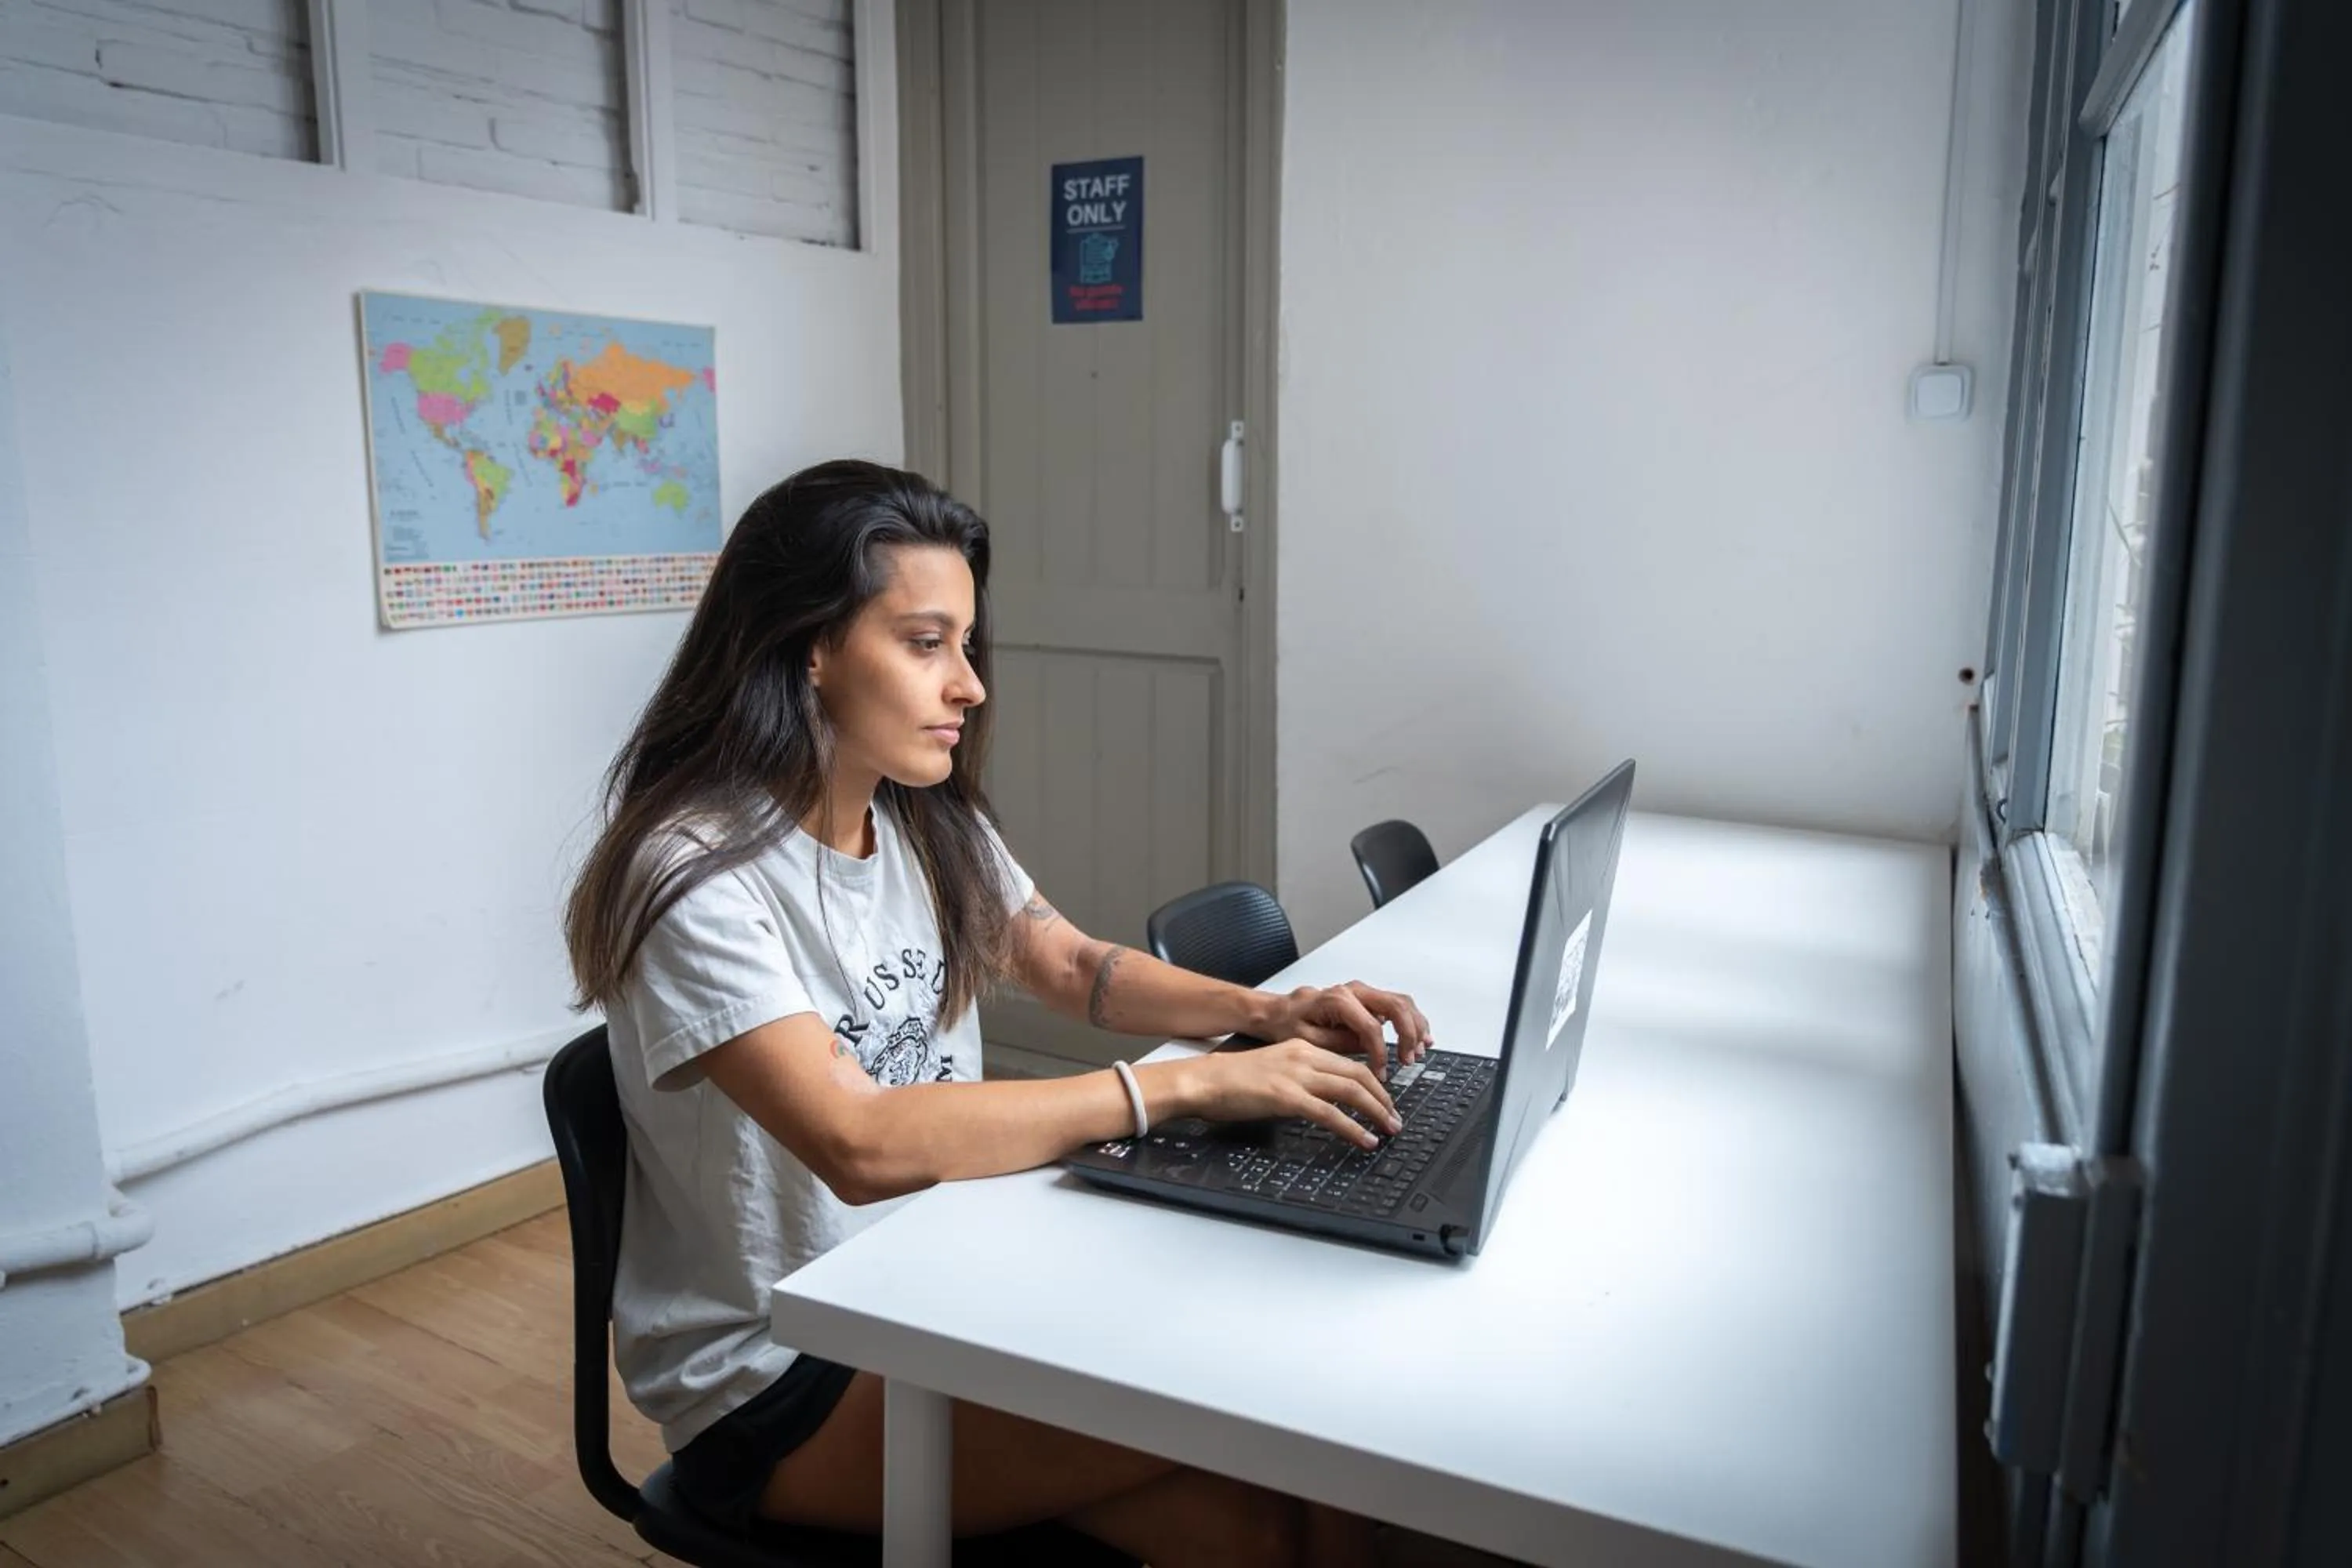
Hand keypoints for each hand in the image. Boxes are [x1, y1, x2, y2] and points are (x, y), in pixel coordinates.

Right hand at [1175, 1040, 1400, 1149]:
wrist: (1203, 1081)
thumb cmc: (1231, 1080)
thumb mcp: (1274, 1069)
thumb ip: (1300, 1078)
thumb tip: (1322, 1100)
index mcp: (1302, 1049)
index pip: (1350, 1063)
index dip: (1374, 1083)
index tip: (1384, 1100)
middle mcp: (1304, 1057)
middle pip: (1359, 1074)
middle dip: (1383, 1098)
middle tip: (1395, 1118)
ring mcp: (1296, 1076)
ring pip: (1351, 1090)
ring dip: (1377, 1111)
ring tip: (1390, 1128)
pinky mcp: (1287, 1097)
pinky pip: (1330, 1113)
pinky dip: (1353, 1128)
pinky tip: (1366, 1139)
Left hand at [1259, 981, 1432, 1077]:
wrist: (1278, 1011)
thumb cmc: (1287, 1024)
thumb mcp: (1306, 1040)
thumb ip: (1338, 1044)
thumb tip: (1367, 1053)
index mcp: (1338, 1000)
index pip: (1371, 1027)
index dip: (1380, 1053)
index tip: (1381, 1073)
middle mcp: (1354, 991)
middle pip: (1396, 1006)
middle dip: (1408, 1035)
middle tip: (1410, 1060)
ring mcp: (1362, 992)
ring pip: (1401, 1002)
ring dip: (1415, 1026)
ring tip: (1420, 1050)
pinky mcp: (1366, 999)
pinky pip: (1397, 1005)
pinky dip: (1412, 1021)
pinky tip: (1420, 1038)